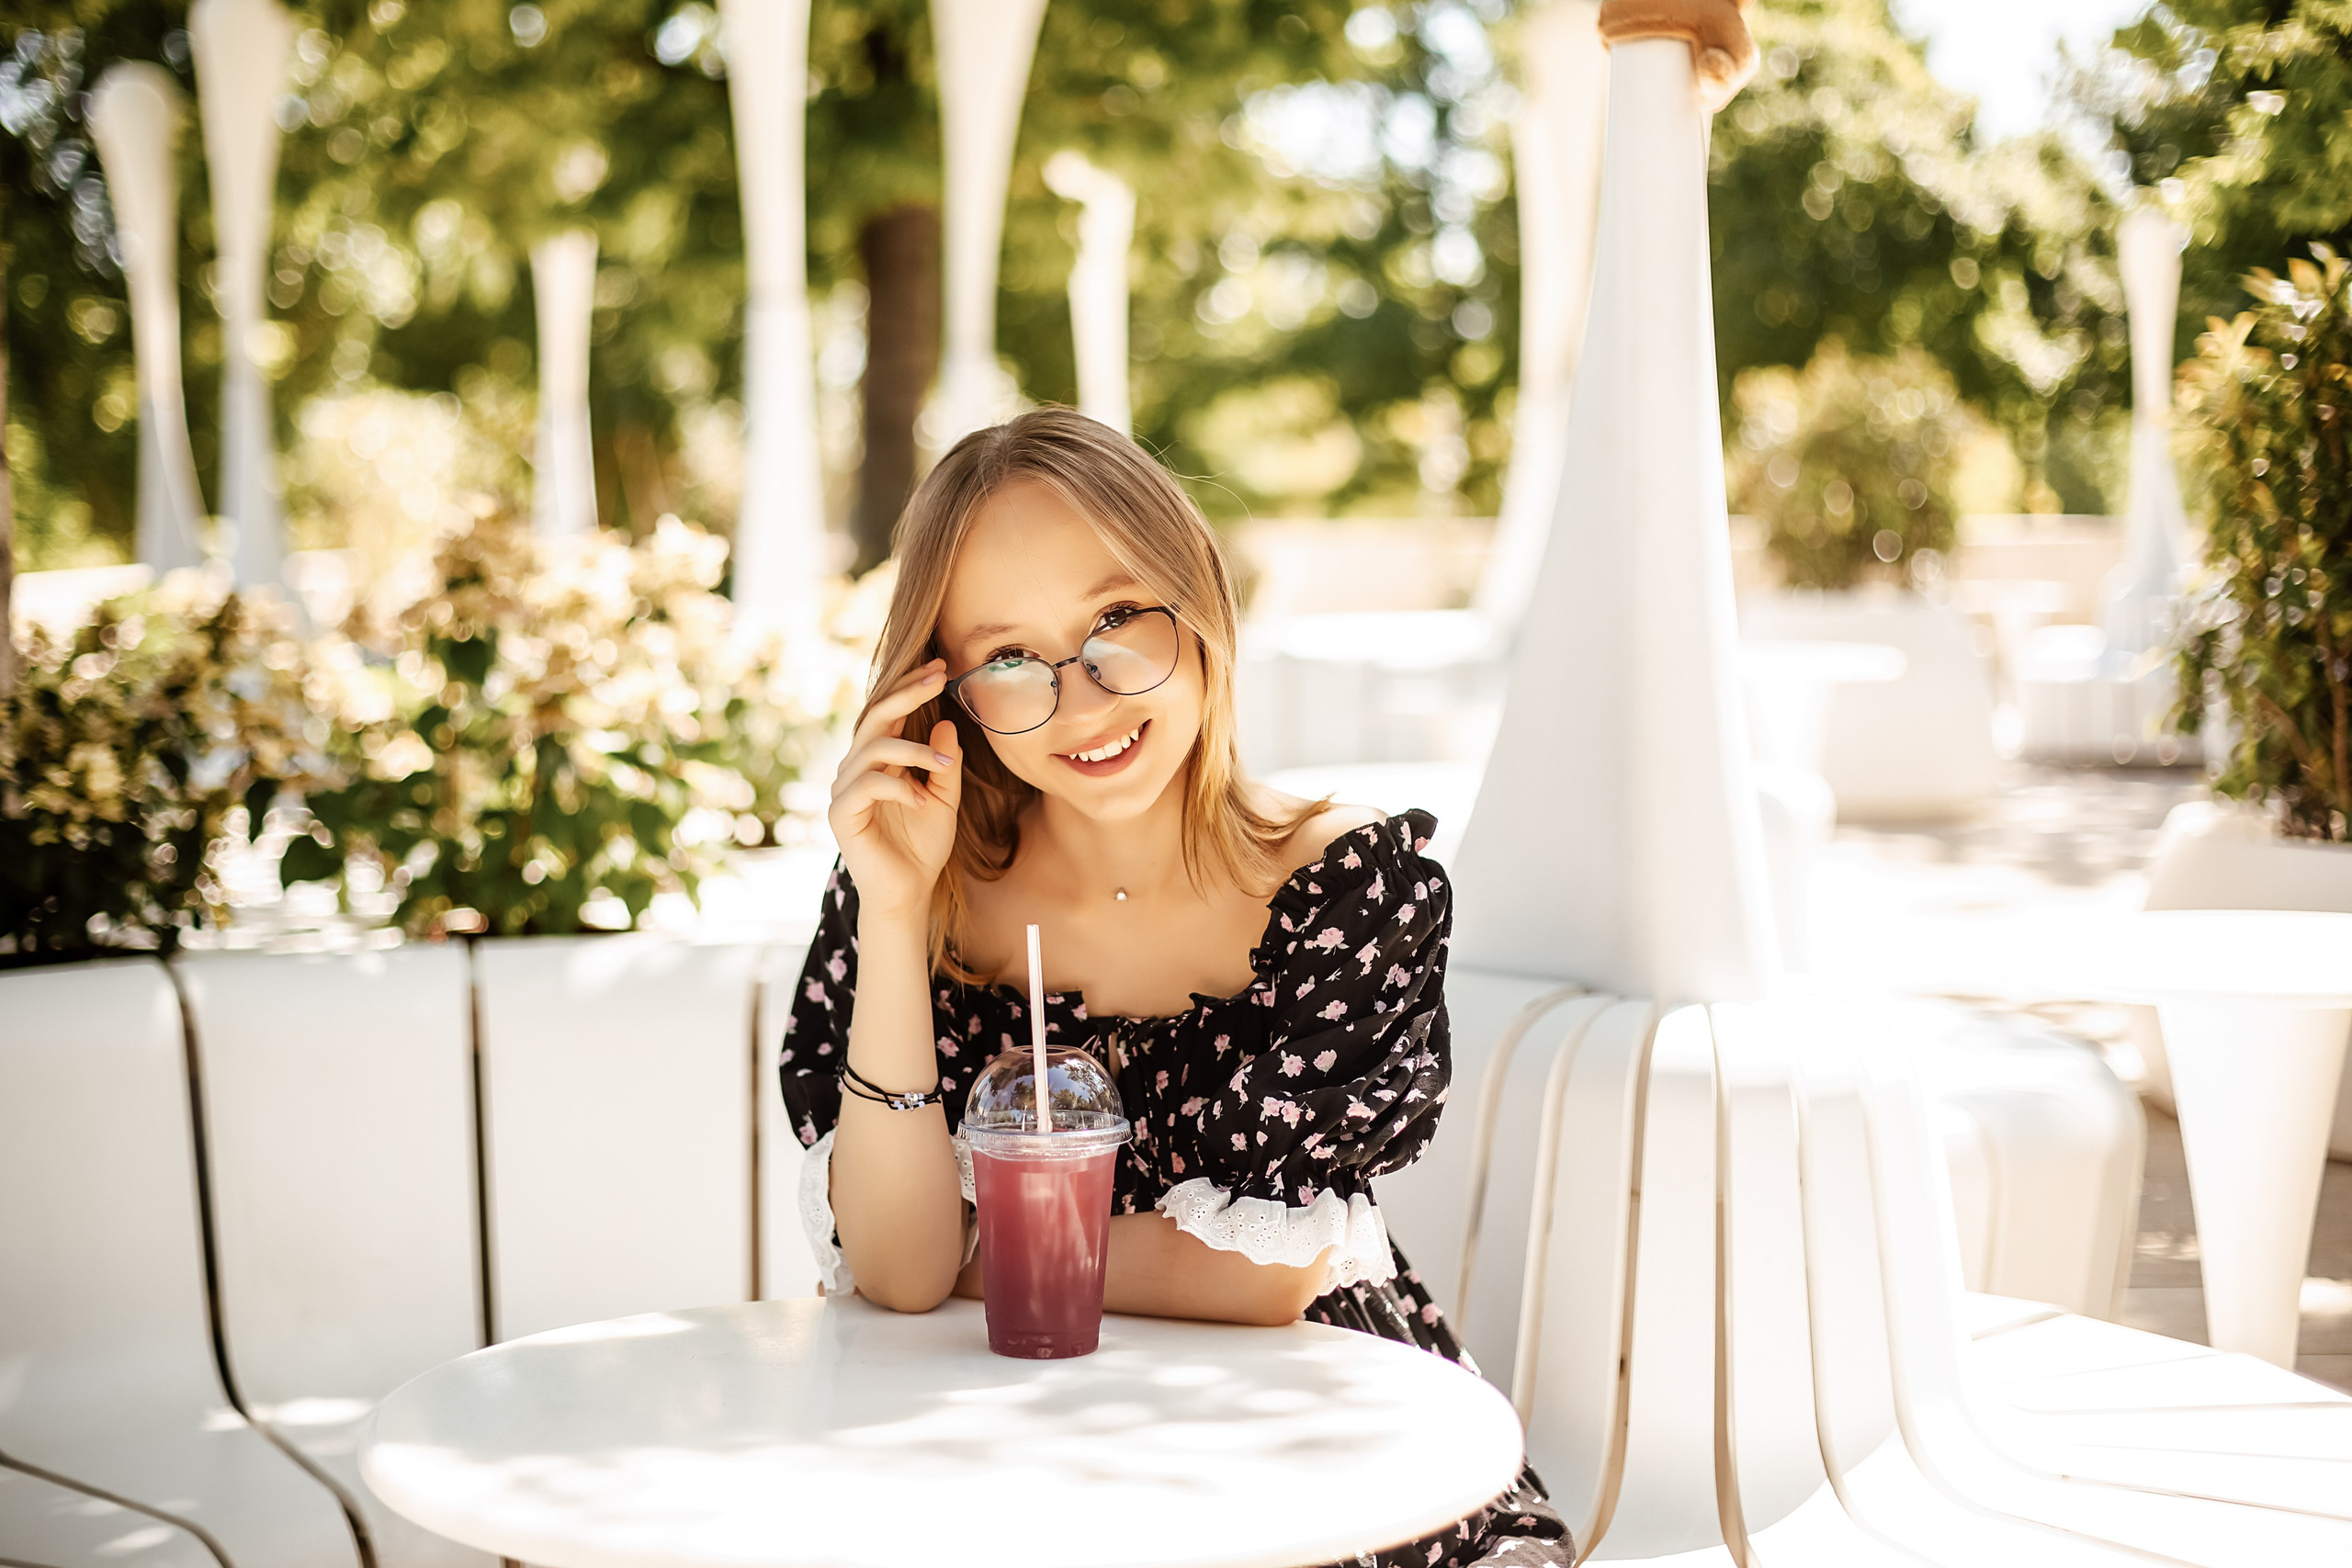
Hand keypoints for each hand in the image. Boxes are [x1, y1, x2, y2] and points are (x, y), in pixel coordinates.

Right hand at [829, 659, 963, 922]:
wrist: (909, 892)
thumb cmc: (923, 846)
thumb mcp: (944, 799)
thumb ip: (943, 763)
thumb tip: (946, 724)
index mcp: (878, 761)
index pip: (889, 714)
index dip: (910, 688)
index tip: (940, 668)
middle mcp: (855, 769)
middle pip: (875, 717)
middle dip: (907, 694)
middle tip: (938, 678)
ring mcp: (844, 790)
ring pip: (874, 749)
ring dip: (915, 752)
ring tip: (945, 768)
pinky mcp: (842, 814)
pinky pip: (867, 785)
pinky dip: (899, 787)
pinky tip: (920, 802)